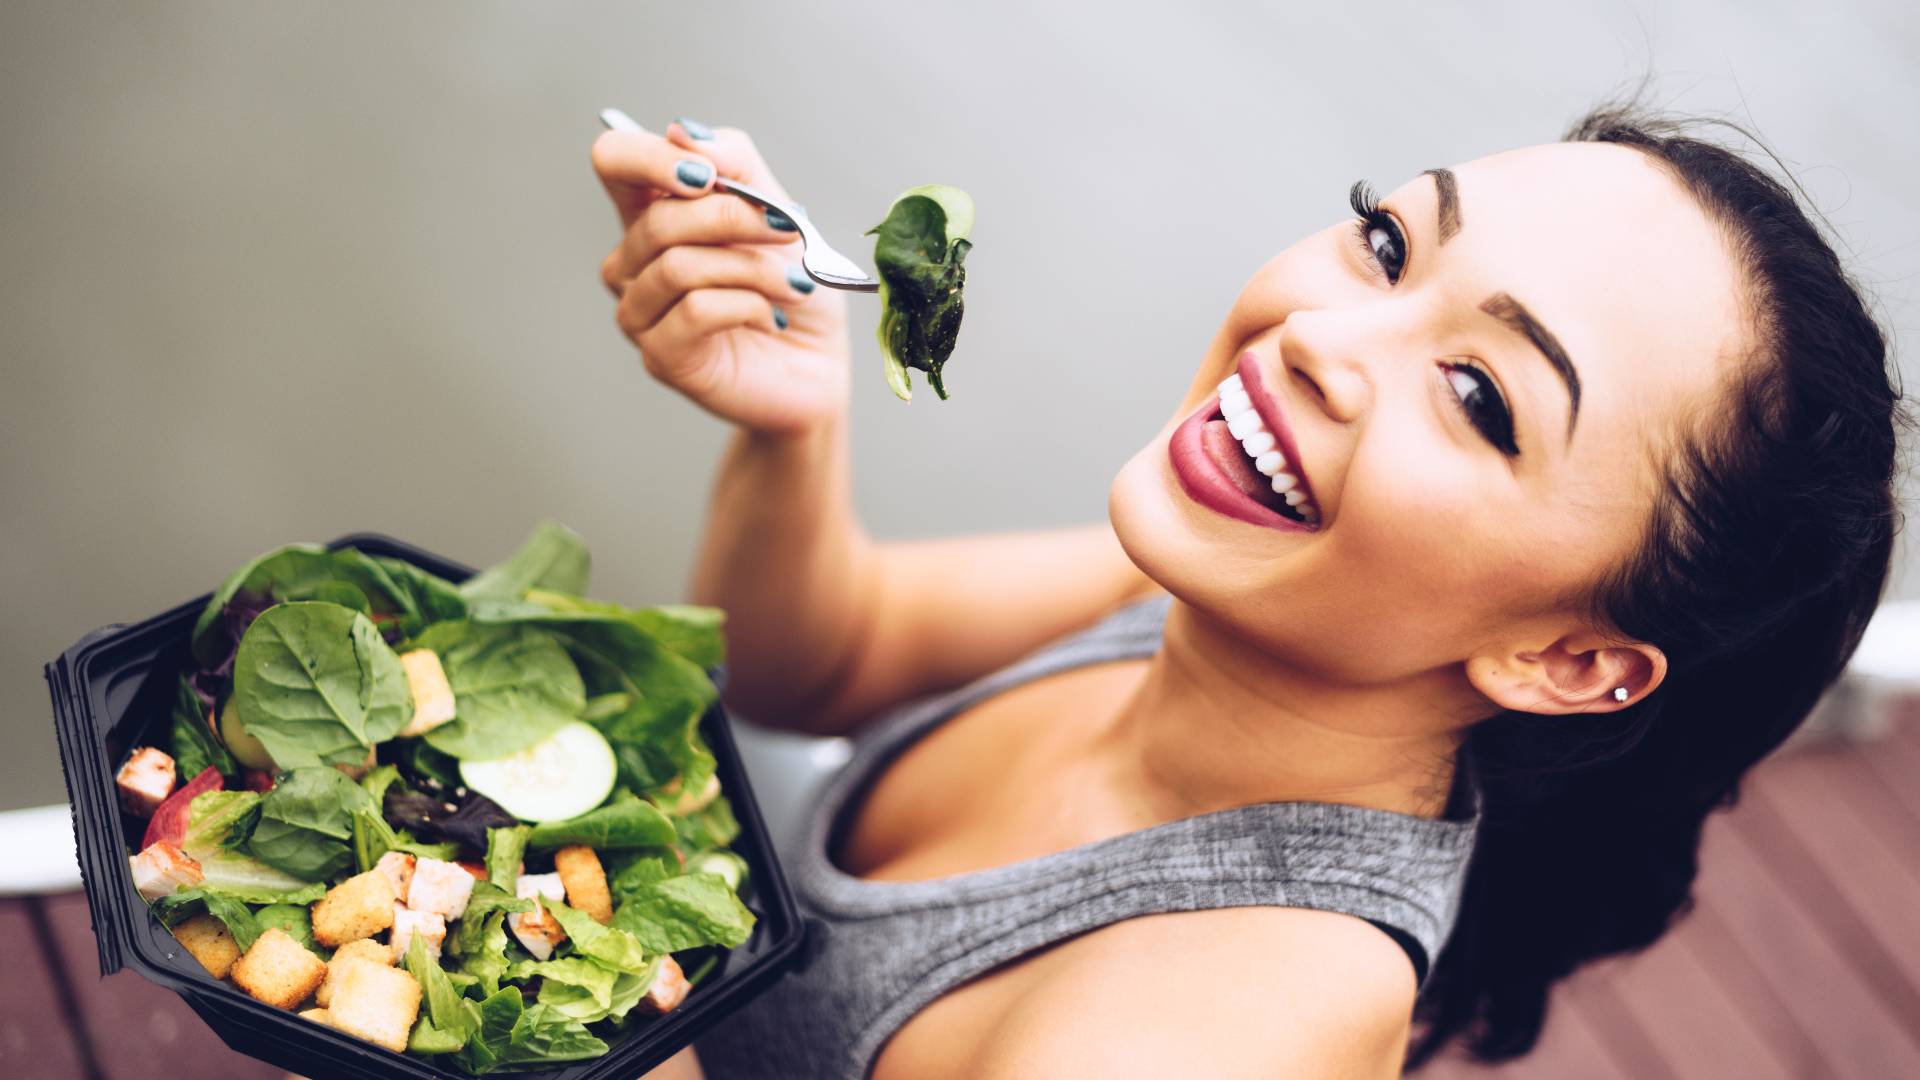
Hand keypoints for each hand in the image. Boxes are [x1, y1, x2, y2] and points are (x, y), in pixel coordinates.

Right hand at [593, 120, 851, 436]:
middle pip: (658, 219)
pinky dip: (748, 305)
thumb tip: (684, 133)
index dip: (652, 158)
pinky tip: (772, 317)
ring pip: (679, 266)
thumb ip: (737, 165)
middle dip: (734, 218)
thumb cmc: (794, 286)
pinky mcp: (661, 356)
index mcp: (652, 213)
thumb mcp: (779, 211)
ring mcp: (640, 312)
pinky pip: (695, 310)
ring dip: (752, 268)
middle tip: (790, 230)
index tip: (709, 175)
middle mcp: (633, 261)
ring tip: (795, 283)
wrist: (819, 364)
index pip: (615, 160)